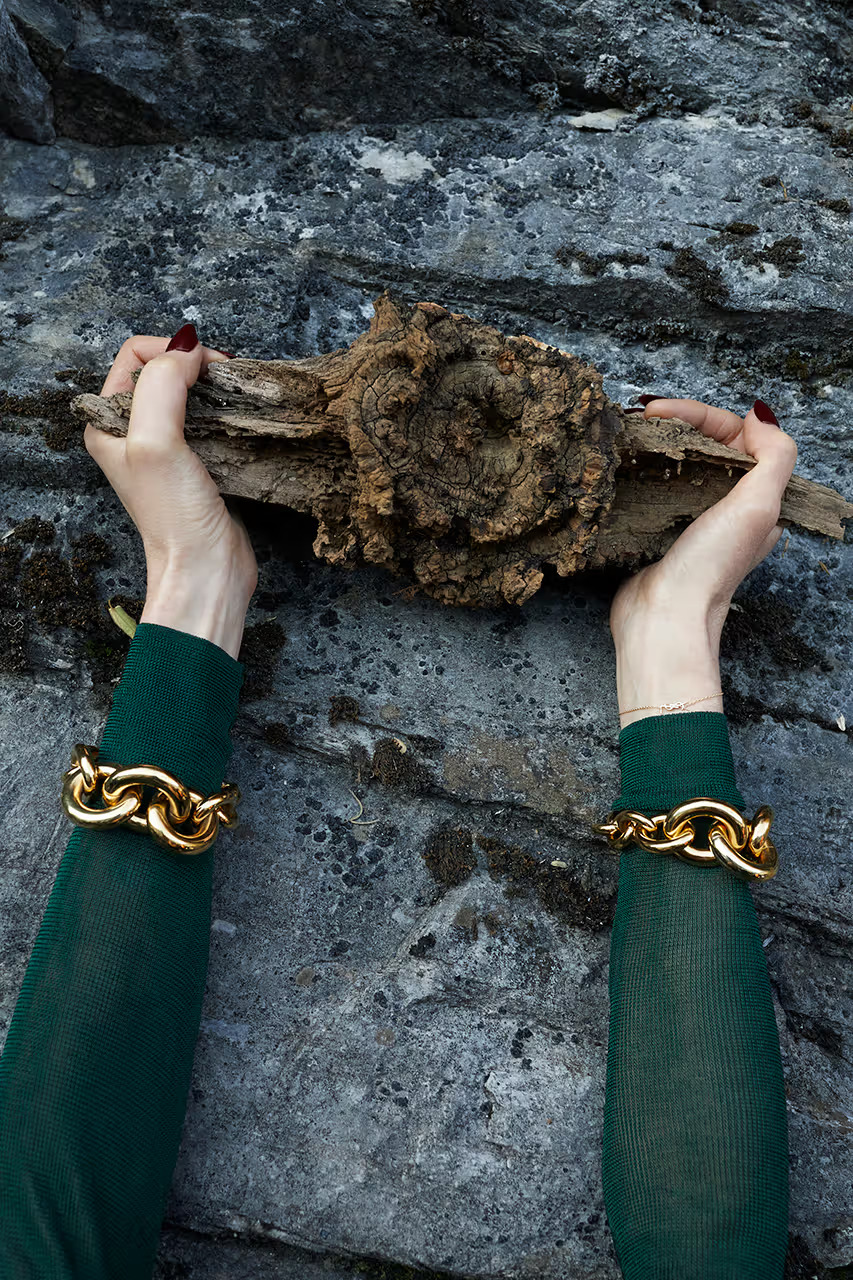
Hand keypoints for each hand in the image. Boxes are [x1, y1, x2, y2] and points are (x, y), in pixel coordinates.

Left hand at [84, 325, 257, 659]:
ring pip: (192, 394)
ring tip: (238, 398)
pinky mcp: (199, 463)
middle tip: (228, 380)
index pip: (136, 355)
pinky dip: (230, 413)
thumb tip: (190, 348)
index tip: (208, 369)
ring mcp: (167, 448)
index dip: (172, 351)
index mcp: (107, 423)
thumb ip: (164, 385)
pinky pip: (213, 420)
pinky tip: (243, 419)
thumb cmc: (175, 515)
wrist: (207, 569)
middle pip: (166, 370)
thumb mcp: (156, 442)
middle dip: (198, 367)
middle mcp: (133, 433)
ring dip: (217, 389)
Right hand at [609, 397, 797, 724]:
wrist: (663, 618)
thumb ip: (774, 456)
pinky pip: (654, 490)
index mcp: (757, 499)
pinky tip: (625, 466)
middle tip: (641, 416)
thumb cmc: (709, 566)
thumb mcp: (759, 506)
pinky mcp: (659, 531)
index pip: (735, 435)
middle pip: (706, 446)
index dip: (700, 415)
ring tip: (630, 435)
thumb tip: (760, 416)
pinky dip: (640, 472)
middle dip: (676, 424)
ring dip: (657, 445)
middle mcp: (727, 507)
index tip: (660, 410)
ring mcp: (691, 518)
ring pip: (678, 465)